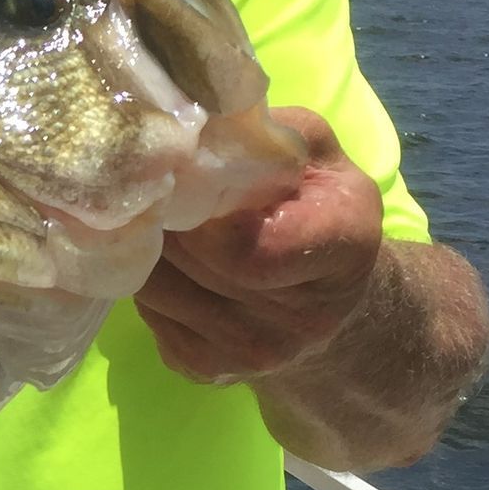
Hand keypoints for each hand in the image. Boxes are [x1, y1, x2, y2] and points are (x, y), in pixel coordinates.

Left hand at [135, 107, 381, 383]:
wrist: (333, 304)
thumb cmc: (317, 207)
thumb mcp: (312, 152)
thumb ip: (262, 133)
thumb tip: (189, 118)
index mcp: (343, 245)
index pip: (241, 243)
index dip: (199, 207)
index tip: (184, 174)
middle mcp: (305, 315)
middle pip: (189, 260)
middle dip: (162, 215)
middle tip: (151, 184)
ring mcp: (255, 353)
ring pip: (156, 287)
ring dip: (146, 247)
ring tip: (160, 219)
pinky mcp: (209, 371)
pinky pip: (148, 316)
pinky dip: (147, 281)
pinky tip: (168, 260)